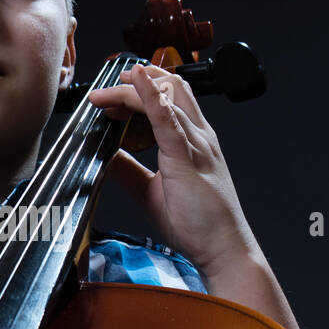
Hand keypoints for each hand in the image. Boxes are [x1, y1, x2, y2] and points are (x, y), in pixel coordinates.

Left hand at [86, 64, 262, 278]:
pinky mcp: (187, 157)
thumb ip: (129, 172)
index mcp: (195, 141)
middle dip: (138, 80)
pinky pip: (167, 118)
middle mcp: (199, 136)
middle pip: (171, 88)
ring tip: (107, 88)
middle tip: (107, 86)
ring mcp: (196, 144)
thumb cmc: (198, 224)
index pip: (170, 100)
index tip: (112, 99)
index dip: (141, 91)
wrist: (223, 249)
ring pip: (166, 98)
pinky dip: (150, 96)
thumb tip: (105, 156)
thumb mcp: (152, 192)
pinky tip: (136, 80)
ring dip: (134, 87)